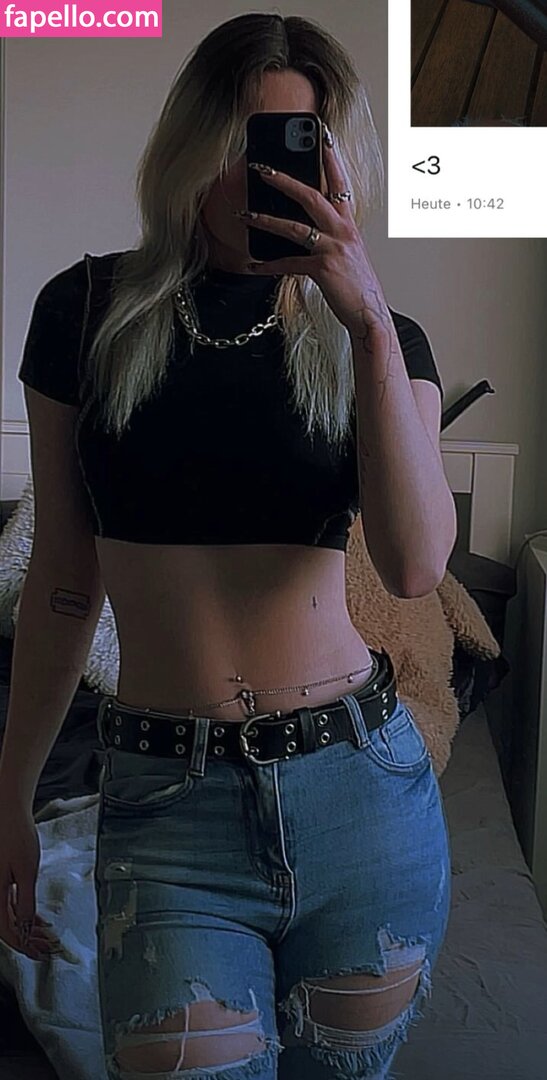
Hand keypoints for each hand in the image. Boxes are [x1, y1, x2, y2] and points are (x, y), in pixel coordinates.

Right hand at [0, 805, 61, 959]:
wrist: (7, 809)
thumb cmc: (14, 834)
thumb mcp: (26, 871)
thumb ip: (25, 902)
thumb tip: (26, 926)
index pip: (7, 931)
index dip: (23, 945)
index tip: (38, 954)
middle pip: (7, 925)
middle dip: (27, 938)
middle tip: (46, 947)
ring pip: (8, 914)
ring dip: (26, 925)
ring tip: (45, 933)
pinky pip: (8, 902)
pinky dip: (22, 911)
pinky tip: (35, 916)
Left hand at [238, 130, 389, 338]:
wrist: (371, 316)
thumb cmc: (357, 287)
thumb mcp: (347, 256)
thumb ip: (329, 238)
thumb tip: (302, 229)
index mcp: (349, 226)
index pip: (340, 184)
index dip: (331, 159)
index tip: (322, 136)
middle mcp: (343, 232)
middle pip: (312, 195)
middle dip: (285, 179)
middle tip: (262, 167)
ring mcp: (333, 250)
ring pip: (295, 227)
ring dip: (266, 219)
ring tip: (245, 214)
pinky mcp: (322, 270)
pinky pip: (288, 264)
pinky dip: (268, 265)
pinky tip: (252, 265)